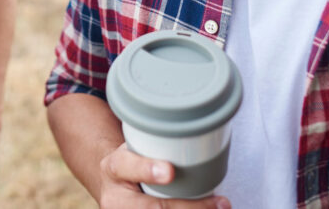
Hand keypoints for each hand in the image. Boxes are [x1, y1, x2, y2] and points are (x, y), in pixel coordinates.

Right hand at [99, 143, 229, 208]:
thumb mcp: (130, 148)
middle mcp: (116, 199)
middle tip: (217, 202)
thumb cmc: (128, 164)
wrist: (109, 189)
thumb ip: (153, 144)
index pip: (125, 166)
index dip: (147, 170)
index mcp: (114, 169)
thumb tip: (193, 128)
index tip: (169, 171)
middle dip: (186, 207)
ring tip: (220, 206)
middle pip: (150, 208)